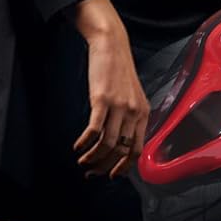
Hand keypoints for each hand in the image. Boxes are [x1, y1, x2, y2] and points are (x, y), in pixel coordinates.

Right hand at [72, 0, 149, 177]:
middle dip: (104, 167)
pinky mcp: (102, 99)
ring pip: (107, 145)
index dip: (123, 167)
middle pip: (120, 151)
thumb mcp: (132, 96)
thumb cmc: (119, 72)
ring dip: (91, 159)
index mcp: (144, 112)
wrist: (112, 45)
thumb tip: (119, 145)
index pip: (137, 149)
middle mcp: (134, 111)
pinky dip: (84, 144)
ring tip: (81, 161)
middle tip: (90, 172)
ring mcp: (119, 106)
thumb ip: (130, 118)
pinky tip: (77, 146)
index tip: (110, 175)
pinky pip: (93, 131)